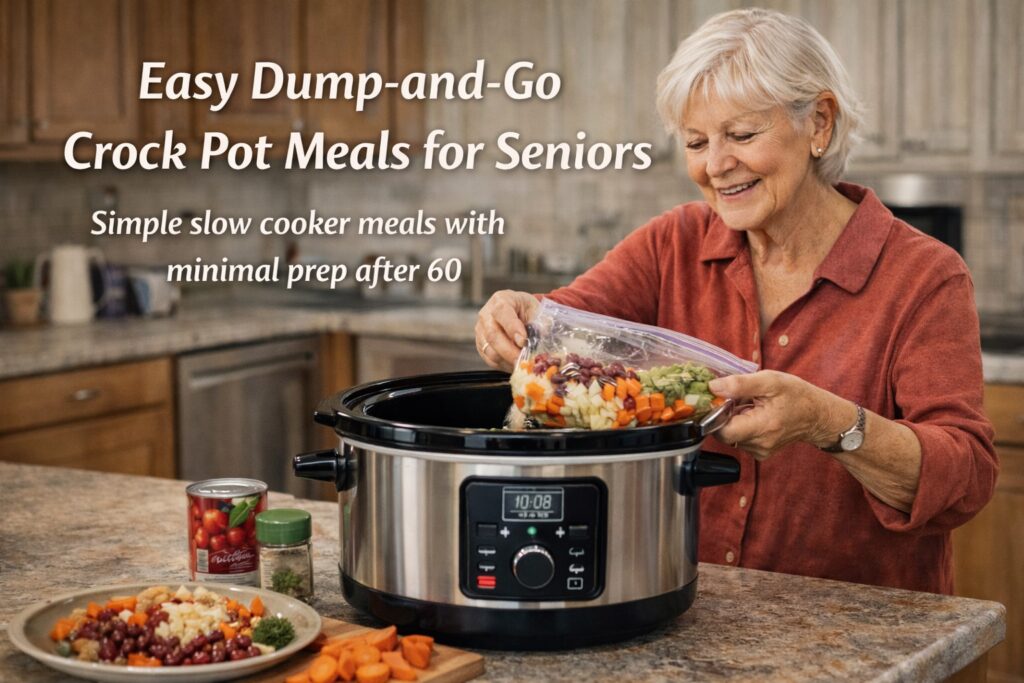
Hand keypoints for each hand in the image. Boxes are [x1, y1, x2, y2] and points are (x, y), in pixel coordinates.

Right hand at [475, 290, 538, 370]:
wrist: (518, 312)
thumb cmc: (527, 310)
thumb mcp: (536, 310)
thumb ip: (539, 323)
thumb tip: (540, 341)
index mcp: (501, 300)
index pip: (502, 313)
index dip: (512, 328)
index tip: (523, 341)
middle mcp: (486, 314)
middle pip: (493, 335)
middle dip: (510, 351)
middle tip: (523, 360)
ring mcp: (481, 331)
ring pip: (490, 350)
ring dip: (507, 360)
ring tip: (523, 364)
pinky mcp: (481, 345)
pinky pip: (489, 359)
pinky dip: (504, 365)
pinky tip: (515, 364)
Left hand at [708, 370, 852, 459]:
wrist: (817, 415)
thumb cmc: (797, 396)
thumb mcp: (770, 381)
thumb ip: (740, 384)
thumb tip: (713, 387)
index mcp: (762, 427)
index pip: (722, 431)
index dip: (715, 414)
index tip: (722, 400)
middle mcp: (759, 445)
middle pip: (724, 433)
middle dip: (726, 415)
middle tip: (741, 400)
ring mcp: (759, 451)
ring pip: (731, 435)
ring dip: (735, 419)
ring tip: (752, 406)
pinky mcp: (760, 452)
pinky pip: (741, 439)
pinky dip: (743, 425)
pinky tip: (756, 415)